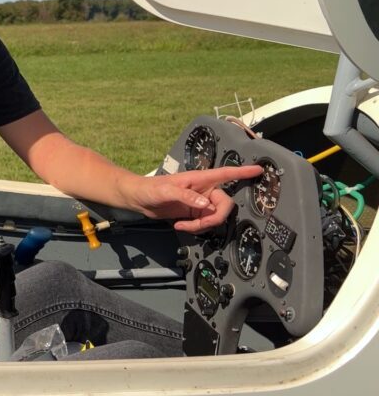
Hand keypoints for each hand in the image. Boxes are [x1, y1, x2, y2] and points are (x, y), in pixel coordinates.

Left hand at [124, 165, 262, 232]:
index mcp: (200, 179)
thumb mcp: (166, 191)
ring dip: (202, 226)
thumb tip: (206, 205)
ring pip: (215, 217)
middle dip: (215, 218)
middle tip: (198, 224)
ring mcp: (200, 203)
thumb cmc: (150, 188)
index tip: (259, 170)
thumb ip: (186, 197)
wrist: (138, 199)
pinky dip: (196, 228)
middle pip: (225, 204)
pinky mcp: (194, 213)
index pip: (226, 173)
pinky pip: (205, 223)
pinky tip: (181, 226)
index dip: (243, 172)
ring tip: (183, 225)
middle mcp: (204, 190)